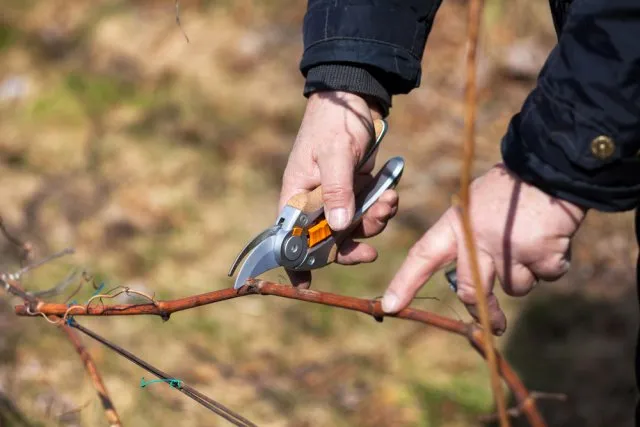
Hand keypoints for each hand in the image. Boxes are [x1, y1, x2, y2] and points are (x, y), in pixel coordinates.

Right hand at [279, 91, 398, 286]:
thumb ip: (337, 190)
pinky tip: (390, 192)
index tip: (303, 285)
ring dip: (373, 223)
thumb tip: (340, 228)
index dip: (294, 263)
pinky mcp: (357, 190)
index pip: (289, 238)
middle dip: (351, 247)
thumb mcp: (334, 155)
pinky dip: (382, 208)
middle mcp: (314, 202)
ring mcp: (337, 197)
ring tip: (386, 201)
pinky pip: (370, 212)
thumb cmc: (334, 123)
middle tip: (369, 252)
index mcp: (296, 195)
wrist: (356, 97)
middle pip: (327, 242)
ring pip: (354, 229)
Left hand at [381, 164, 586, 334]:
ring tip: (532, 240)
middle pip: (468, 289)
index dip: (405, 281)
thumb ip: (468, 237)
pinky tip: (552, 238)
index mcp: (457, 223)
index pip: (424, 254)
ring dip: (527, 273)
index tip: (390, 305)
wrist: (553, 168)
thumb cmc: (512, 189)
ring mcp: (508, 249)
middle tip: (495, 325)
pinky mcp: (540, 256)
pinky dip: (551, 264)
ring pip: (515, 287)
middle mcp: (478, 239)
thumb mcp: (476, 203)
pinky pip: (546, 276)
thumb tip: (466, 280)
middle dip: (483, 311)